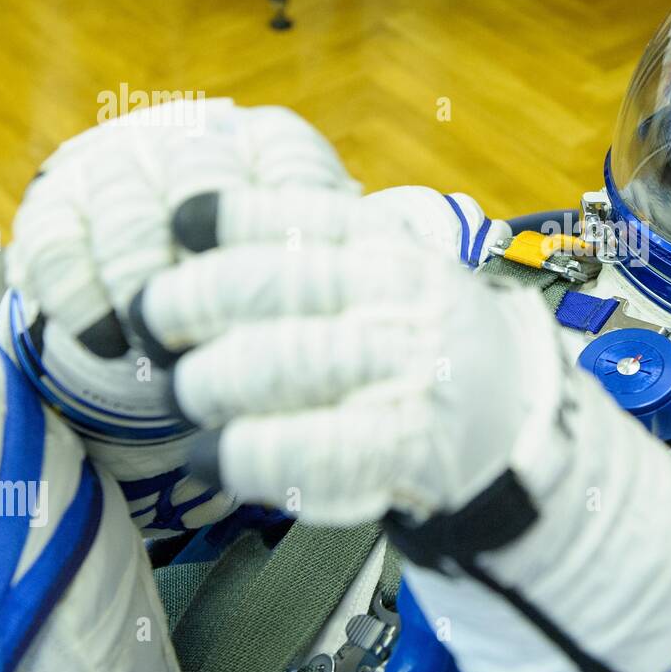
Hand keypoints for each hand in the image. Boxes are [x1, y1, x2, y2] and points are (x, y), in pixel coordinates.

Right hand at [0, 100, 361, 522]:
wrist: (176, 267)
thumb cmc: (271, 277)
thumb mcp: (317, 265)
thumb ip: (340, 272)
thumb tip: (380, 305)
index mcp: (273, 146)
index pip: (287, 174)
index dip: (287, 241)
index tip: (300, 303)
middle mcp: (194, 136)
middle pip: (198, 188)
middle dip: (210, 273)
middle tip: (225, 338)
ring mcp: (121, 162)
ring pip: (126, 214)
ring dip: (141, 288)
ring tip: (164, 351)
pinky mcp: (58, 199)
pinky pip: (56, 240)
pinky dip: (77, 294)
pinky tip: (106, 341)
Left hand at [132, 185, 546, 524]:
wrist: (516, 425)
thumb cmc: (428, 344)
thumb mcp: (398, 274)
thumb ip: (323, 253)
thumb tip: (194, 237)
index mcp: (395, 248)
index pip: (303, 215)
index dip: (231, 215)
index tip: (182, 223)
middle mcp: (403, 299)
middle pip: (267, 287)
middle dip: (187, 303)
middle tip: (154, 322)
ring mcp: (409, 370)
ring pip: (275, 364)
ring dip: (207, 383)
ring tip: (186, 396)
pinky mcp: (408, 445)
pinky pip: (305, 448)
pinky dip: (243, 454)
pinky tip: (210, 456)